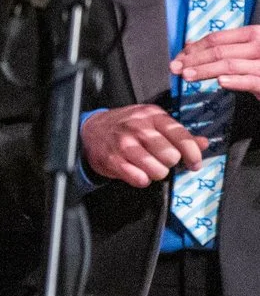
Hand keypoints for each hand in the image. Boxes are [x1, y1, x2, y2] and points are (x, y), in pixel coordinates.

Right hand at [81, 102, 203, 186]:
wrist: (91, 129)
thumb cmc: (125, 126)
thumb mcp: (153, 122)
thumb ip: (178, 133)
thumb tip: (203, 143)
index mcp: (152, 116)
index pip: (182, 137)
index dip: (193, 154)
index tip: (194, 163)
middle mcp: (138, 127)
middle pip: (170, 156)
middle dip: (170, 163)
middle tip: (162, 160)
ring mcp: (124, 143)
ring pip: (157, 170)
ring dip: (156, 173)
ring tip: (149, 166)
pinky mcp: (113, 160)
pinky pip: (139, 179)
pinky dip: (141, 179)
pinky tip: (137, 171)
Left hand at [174, 23, 259, 92]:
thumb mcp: (247, 50)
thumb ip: (223, 46)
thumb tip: (189, 45)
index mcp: (252, 34)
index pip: (216, 39)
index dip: (194, 48)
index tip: (179, 57)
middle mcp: (258, 46)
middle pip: (219, 51)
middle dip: (193, 60)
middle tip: (176, 68)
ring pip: (229, 65)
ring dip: (204, 70)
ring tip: (187, 75)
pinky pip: (251, 81)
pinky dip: (235, 81)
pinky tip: (221, 82)